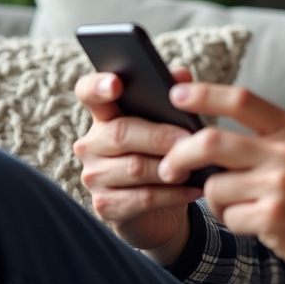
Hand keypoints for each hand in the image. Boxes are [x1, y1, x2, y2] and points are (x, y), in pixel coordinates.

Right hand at [72, 68, 204, 263]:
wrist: (157, 209)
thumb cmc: (161, 155)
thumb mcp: (168, 123)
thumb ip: (172, 95)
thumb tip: (181, 74)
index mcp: (104, 116)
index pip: (88, 93)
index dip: (98, 86)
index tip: (115, 84)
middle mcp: (91, 145)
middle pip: (120, 133)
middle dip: (159, 135)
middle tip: (187, 138)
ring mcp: (95, 177)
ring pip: (135, 167)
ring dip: (170, 167)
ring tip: (196, 165)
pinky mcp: (107, 206)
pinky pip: (143, 197)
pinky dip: (173, 193)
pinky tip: (194, 188)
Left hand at [160, 84, 284, 283]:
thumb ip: (272, 137)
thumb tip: (214, 134)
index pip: (240, 99)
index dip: (202, 93)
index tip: (176, 94)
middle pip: (210, 142)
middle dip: (179, 154)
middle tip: (169, 165)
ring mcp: (280, 187)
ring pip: (214, 188)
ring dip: (216, 200)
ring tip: (241, 206)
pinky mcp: (274, 219)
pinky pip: (229, 218)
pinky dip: (235, 223)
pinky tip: (260, 225)